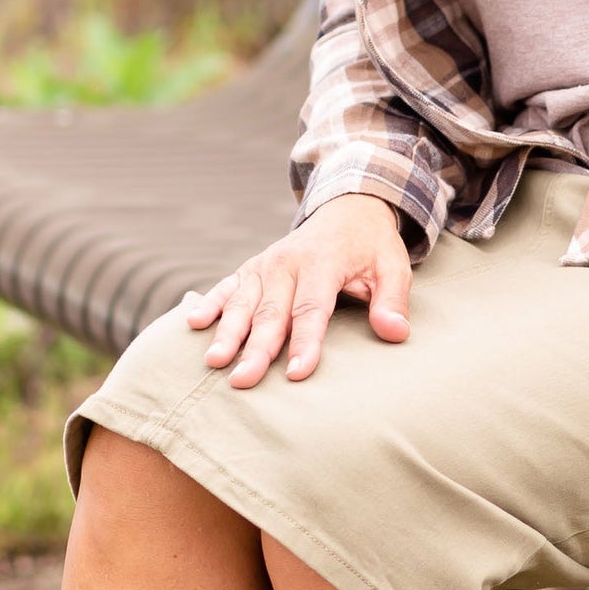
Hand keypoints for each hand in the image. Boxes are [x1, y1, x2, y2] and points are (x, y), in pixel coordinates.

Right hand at [183, 196, 411, 386]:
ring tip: (214, 361)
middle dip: (256, 348)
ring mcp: (266, 265)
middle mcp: (288, 262)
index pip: (312, 309)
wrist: (347, 209)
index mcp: (323, 262)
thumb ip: (393, 300)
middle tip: (243, 380)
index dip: (305, 342)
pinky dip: (209, 302)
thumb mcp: (394, 266)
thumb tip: (396, 333)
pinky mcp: (252, 268)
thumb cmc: (372, 246)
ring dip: (227, 332)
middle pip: (271, 312)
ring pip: (243, 302)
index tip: (298, 374)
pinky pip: (227, 286)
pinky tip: (193, 323)